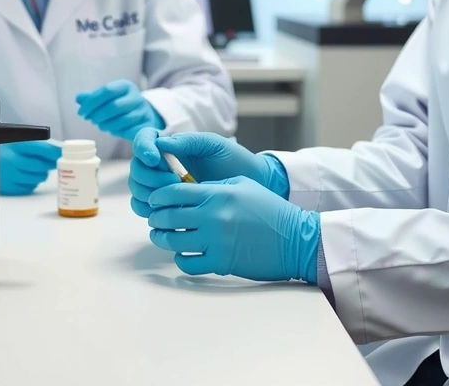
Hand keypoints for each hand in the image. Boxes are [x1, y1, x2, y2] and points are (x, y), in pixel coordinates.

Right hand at [0, 140, 61, 195]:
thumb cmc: (2, 148)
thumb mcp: (16, 139)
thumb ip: (35, 144)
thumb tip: (57, 149)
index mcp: (14, 144)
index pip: (40, 148)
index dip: (54, 151)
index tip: (61, 152)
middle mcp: (11, 160)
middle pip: (40, 165)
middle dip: (49, 164)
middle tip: (53, 162)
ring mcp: (9, 175)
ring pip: (37, 178)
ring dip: (42, 174)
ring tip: (39, 168)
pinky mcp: (8, 187)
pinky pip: (29, 187)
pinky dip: (33, 182)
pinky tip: (28, 176)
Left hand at [76, 80, 163, 140]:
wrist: (144, 114)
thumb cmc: (120, 105)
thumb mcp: (107, 98)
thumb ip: (92, 98)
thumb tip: (79, 98)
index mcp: (125, 86)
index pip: (106, 90)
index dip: (91, 102)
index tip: (81, 113)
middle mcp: (136, 97)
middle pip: (114, 106)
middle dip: (98, 115)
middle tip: (91, 120)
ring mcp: (143, 111)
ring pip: (122, 120)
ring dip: (106, 125)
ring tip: (101, 125)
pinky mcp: (146, 125)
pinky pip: (129, 131)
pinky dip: (117, 132)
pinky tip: (113, 129)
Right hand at [128, 128, 288, 217]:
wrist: (252, 186)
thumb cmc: (235, 161)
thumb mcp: (215, 146)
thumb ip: (189, 141)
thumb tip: (161, 143)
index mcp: (173, 146)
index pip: (144, 140)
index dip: (143, 148)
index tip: (156, 158)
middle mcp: (163, 166)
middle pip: (137, 168)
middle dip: (149, 176)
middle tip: (172, 182)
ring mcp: (163, 187)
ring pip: (138, 190)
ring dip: (148, 194)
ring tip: (174, 199)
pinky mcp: (167, 207)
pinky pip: (145, 208)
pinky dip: (149, 210)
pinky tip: (168, 212)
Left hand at [147, 177, 319, 282]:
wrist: (295, 239)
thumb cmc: (270, 209)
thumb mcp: (243, 186)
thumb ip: (214, 187)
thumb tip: (187, 189)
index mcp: (218, 194)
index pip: (174, 192)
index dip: (158, 196)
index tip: (154, 200)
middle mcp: (214, 216)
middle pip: (168, 217)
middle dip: (157, 217)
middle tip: (156, 218)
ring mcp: (216, 241)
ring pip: (173, 241)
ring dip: (163, 238)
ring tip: (163, 236)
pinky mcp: (221, 263)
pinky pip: (187, 263)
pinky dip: (180, 259)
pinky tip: (183, 253)